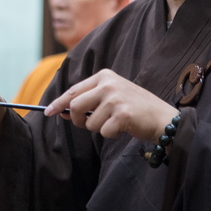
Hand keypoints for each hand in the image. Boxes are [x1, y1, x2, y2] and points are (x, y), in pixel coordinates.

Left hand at [44, 69, 177, 142]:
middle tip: (88, 124)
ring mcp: (115, 98)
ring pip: (89, 123)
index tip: (48, 112)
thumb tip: (64, 111)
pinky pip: (103, 132)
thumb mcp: (112, 95)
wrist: (162, 117)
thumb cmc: (135, 108)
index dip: (60, 102)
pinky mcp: (122, 114)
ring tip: (116, 122)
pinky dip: (111, 134)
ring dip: (100, 128)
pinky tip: (123, 127)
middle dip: (78, 120)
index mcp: (104, 76)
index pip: (74, 90)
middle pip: (76, 106)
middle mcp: (108, 84)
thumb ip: (90, 100)